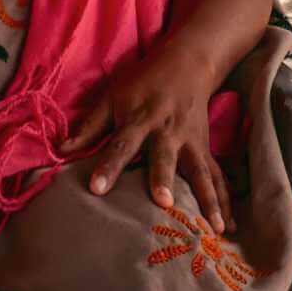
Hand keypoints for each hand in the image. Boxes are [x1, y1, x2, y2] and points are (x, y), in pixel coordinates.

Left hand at [60, 45, 233, 234]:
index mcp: (139, 118)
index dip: (108, 167)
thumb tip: (62, 150)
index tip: (96, 189)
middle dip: (164, 179)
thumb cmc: (142, 82)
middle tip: (164, 203)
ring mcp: (191, 141)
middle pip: (164, 157)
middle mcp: (167, 131)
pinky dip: (226, 201)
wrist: (187, 62)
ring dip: (208, 199)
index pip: (121, 144)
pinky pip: (218, 177)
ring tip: (214, 228)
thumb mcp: (113, 96)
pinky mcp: (206, 148)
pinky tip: (230, 227)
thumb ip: (90, 126)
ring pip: (200, 171)